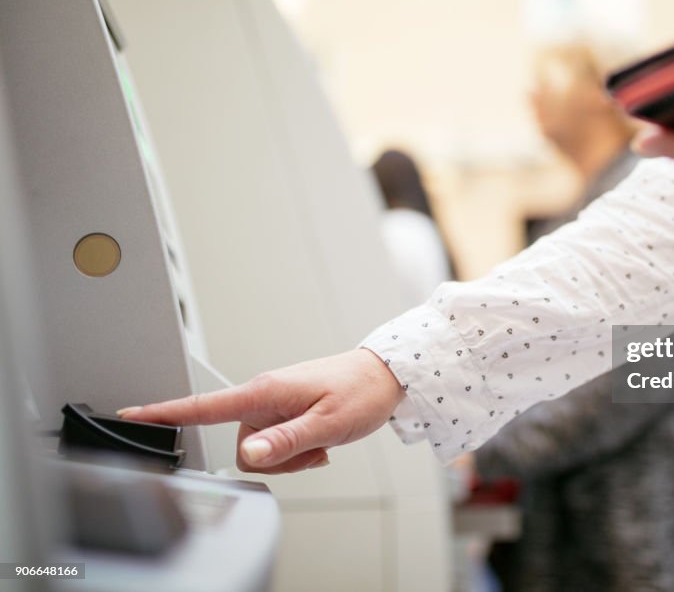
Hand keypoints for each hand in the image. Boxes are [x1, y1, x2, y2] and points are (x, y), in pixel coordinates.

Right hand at [118, 349, 403, 473]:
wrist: (384, 376)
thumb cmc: (360, 392)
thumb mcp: (327, 424)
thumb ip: (285, 442)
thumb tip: (247, 454)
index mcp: (265, 391)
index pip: (204, 406)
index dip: (164, 412)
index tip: (129, 414)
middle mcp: (263, 394)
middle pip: (242, 447)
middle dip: (275, 459)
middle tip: (312, 447)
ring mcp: (274, 402)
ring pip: (261, 450)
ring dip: (290, 455)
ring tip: (321, 439)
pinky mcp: (284, 409)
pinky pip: (277, 443)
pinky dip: (297, 449)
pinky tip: (320, 440)